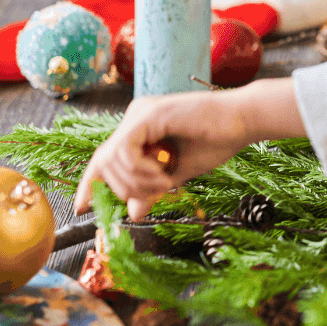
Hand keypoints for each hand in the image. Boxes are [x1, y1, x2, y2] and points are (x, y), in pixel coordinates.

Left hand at [74, 90, 251, 219]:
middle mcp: (135, 116)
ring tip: (163, 185)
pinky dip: (139, 171)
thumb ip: (153, 189)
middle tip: (152, 196)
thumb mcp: (178, 173)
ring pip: (111, 158)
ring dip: (135, 182)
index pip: (104, 157)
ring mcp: (140, 113)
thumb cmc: (218, 141)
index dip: (90, 183)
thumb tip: (132, 213)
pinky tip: (164, 175)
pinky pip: (125, 151)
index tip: (82, 207)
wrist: (244, 120)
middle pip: (103, 161)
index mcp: (141, 127)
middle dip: (122, 189)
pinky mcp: (149, 114)